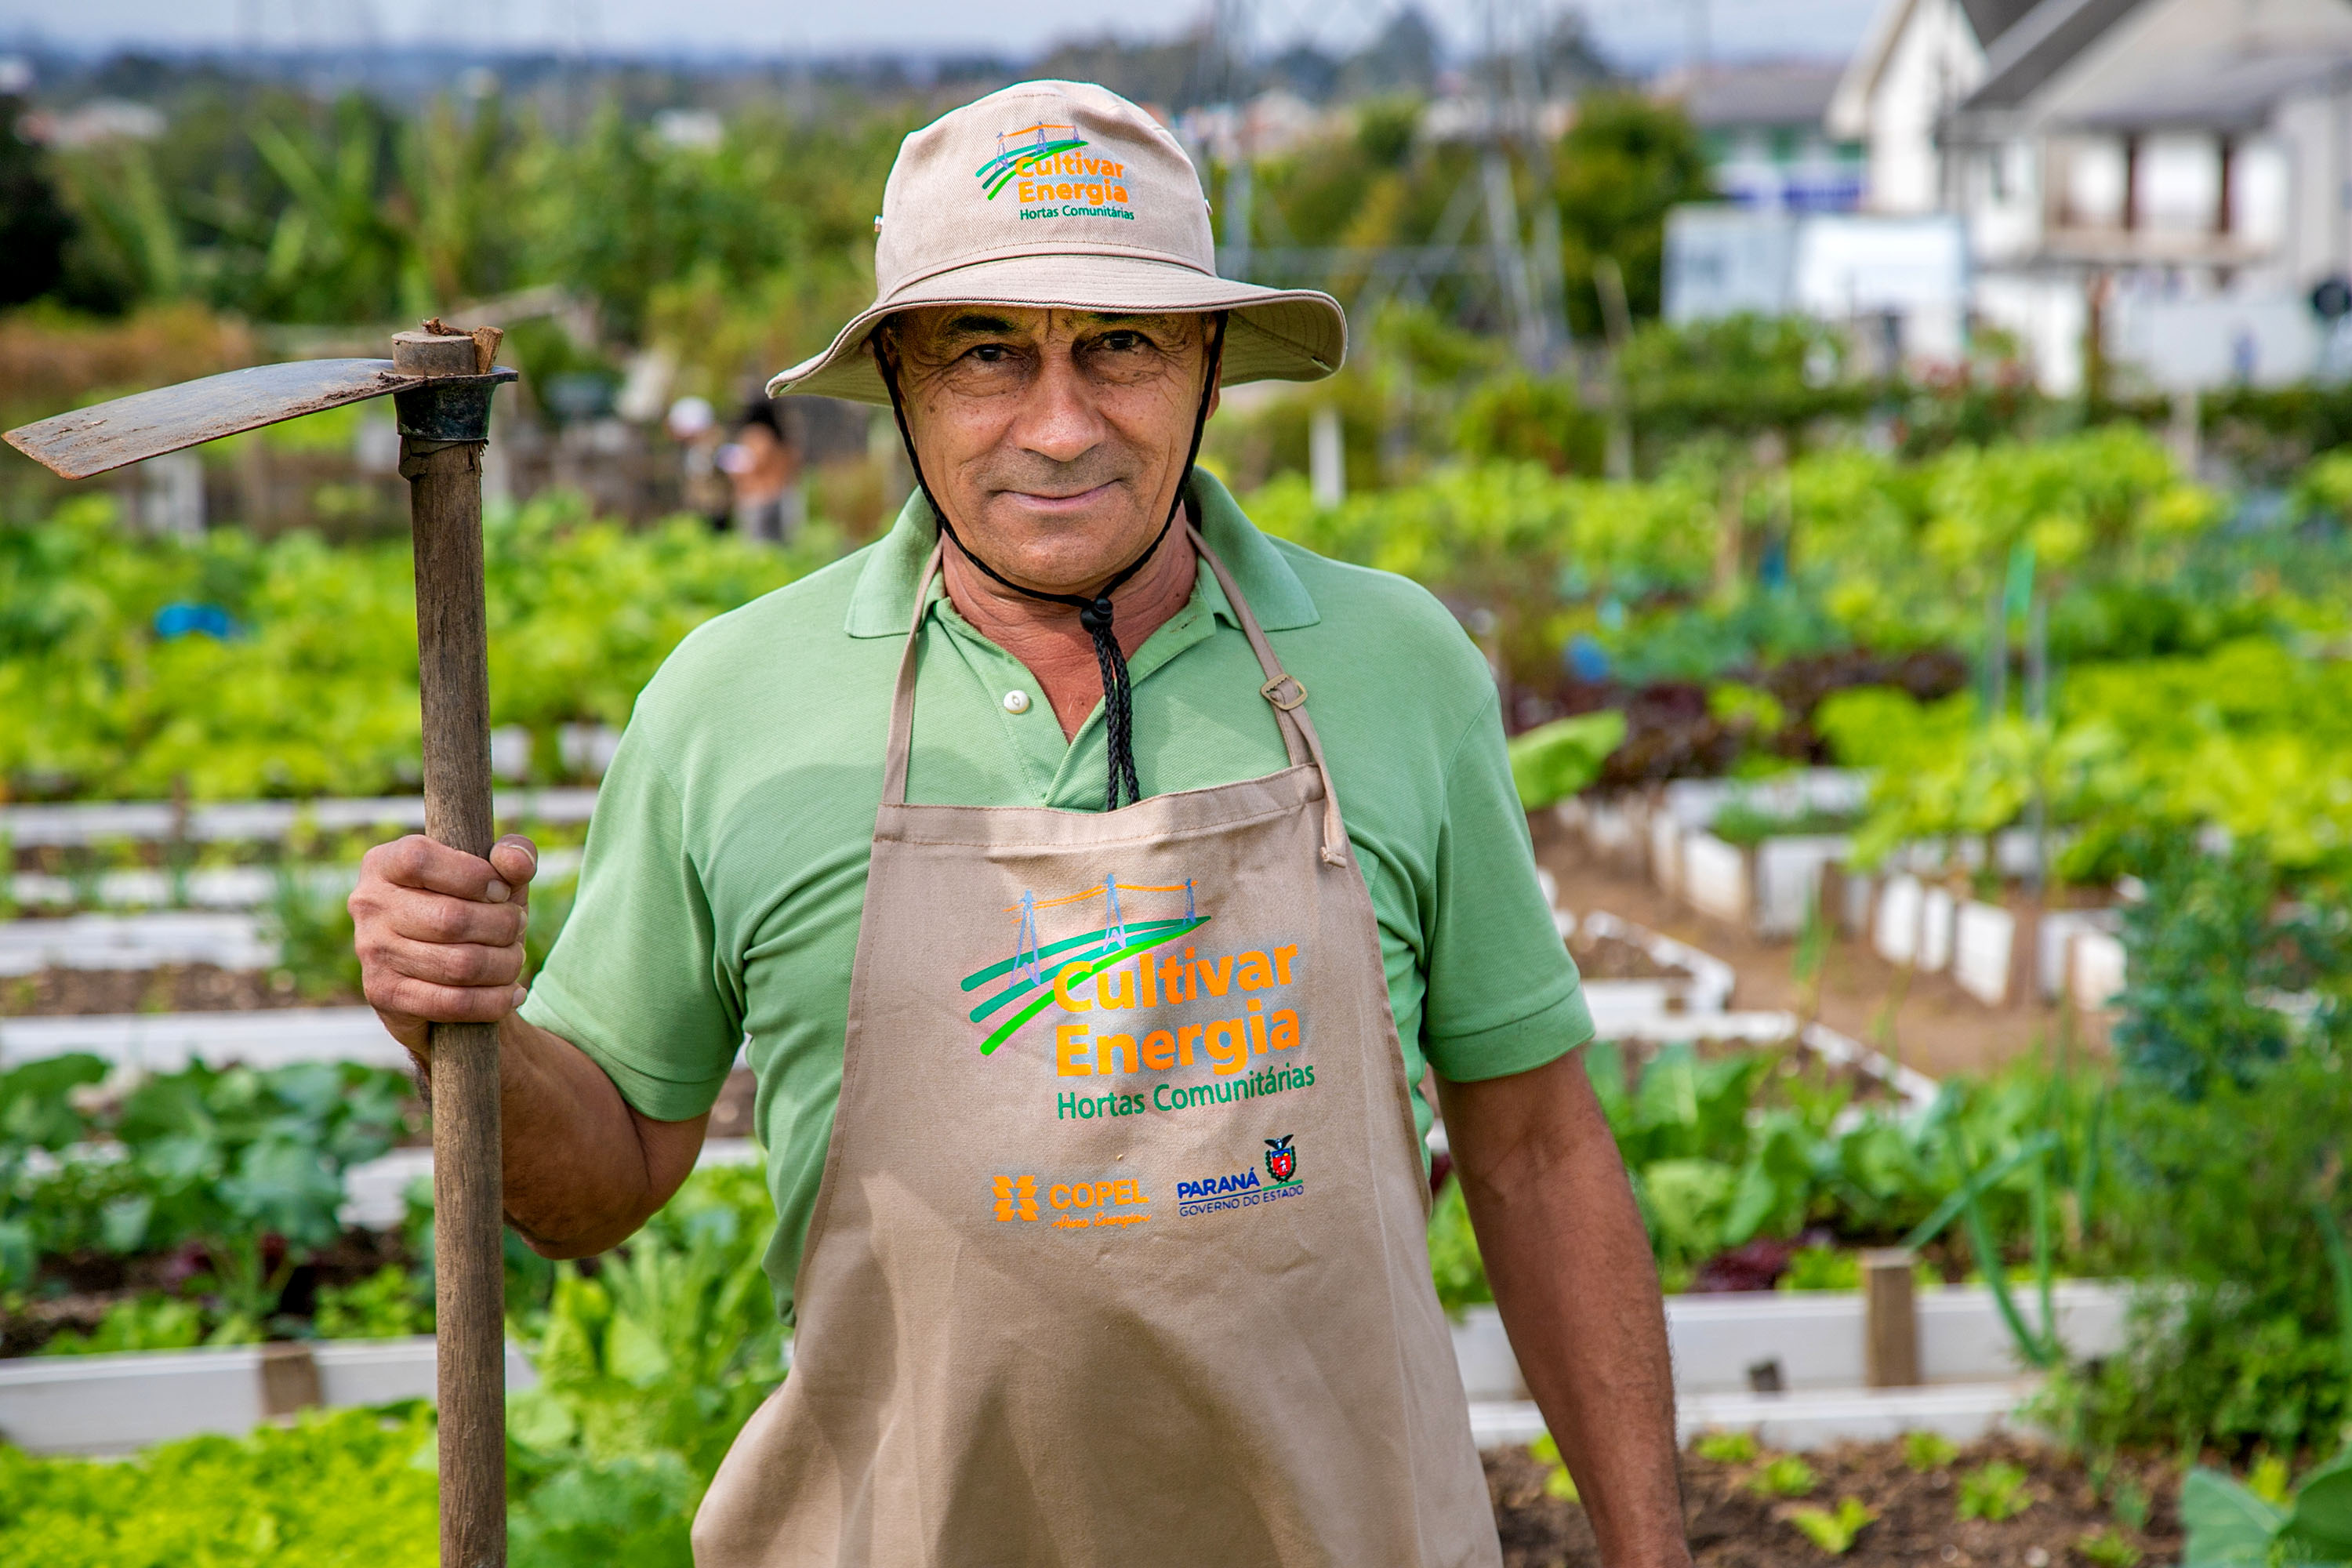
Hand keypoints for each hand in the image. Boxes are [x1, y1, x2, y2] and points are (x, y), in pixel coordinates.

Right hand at [350, 832, 539, 1056]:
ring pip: (459, 965)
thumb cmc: (473, 908)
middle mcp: (369, 904)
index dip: (473, 875)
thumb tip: (518, 863)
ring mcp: (371, 952)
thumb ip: (514, 854)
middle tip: (518, 928)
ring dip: (504, 965)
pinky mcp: (383, 994)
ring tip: (514, 960)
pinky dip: (493, 1000)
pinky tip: (510, 994)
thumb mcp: (496, 876)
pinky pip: (452, 1002)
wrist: (448, 973)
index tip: (502, 891)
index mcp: (385, 863)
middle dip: (503, 926)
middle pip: (450, 919)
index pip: (420, 860)